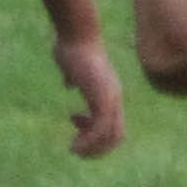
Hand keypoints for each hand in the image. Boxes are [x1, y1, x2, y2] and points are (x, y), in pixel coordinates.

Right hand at [55, 31, 126, 159]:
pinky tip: (74, 144)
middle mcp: (114, 97)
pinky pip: (100, 128)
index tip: (74, 123)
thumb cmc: (72, 47)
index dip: (97, 132)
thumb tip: (69, 82)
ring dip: (94, 148)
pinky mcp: (102, 98)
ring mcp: (110, 98)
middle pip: (117, 135)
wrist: (77, 36)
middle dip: (99, 148)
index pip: (114, 123)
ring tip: (74, 151)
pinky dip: (88, 141)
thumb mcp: (72, 67)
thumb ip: (73, 76)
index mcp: (109, 91)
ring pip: (112, 135)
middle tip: (77, 150)